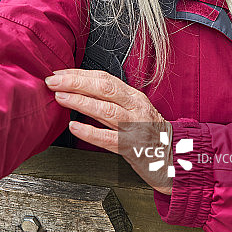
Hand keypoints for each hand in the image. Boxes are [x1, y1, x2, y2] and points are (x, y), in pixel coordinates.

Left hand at [45, 68, 172, 193]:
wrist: (177, 158)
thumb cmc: (152, 135)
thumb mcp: (136, 111)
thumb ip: (113, 101)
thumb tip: (81, 91)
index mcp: (134, 97)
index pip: (104, 79)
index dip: (80, 74)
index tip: (60, 73)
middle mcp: (136, 108)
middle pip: (104, 89)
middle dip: (76, 83)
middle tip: (53, 81)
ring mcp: (135, 128)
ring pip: (106, 110)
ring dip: (80, 102)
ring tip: (60, 98)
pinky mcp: (133, 149)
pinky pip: (109, 139)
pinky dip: (90, 133)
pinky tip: (74, 128)